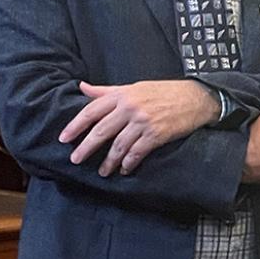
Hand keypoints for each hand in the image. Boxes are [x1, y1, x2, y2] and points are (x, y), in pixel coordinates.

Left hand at [60, 80, 218, 175]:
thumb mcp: (134, 87)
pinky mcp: (156, 134)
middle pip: (101, 131)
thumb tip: (82, 88)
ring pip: (118, 145)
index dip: (76, 126)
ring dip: (108, 161)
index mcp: (123, 95)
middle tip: (75, 159)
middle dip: (86, 147)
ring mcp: (143, 122)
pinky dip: (129, 163)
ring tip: (103, 171)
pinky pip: (137, 152)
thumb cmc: (164, 92)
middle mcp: (130, 108)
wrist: (195, 97)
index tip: (64, 138)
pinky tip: (124, 169)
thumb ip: (106, 91)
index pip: (92, 111)